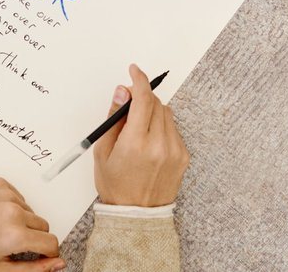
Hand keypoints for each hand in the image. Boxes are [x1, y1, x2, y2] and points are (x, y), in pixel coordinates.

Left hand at [0, 177, 63, 271]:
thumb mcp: (0, 269)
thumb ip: (34, 268)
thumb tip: (58, 264)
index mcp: (15, 235)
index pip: (51, 243)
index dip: (48, 252)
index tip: (40, 254)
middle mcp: (14, 211)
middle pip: (44, 226)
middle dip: (34, 236)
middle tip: (13, 243)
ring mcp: (7, 195)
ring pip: (31, 211)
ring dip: (22, 220)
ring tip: (0, 228)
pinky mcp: (1, 183)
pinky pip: (19, 197)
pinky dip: (12, 206)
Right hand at [93, 64, 188, 206]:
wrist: (137, 217)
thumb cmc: (116, 186)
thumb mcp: (103, 151)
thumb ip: (114, 117)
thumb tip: (122, 91)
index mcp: (136, 143)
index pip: (143, 99)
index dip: (139, 80)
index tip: (134, 70)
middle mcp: (159, 145)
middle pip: (156, 102)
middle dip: (142, 97)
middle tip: (129, 106)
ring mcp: (174, 150)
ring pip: (166, 113)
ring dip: (152, 112)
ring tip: (138, 130)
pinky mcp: (184, 156)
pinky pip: (174, 129)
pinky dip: (161, 127)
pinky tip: (150, 142)